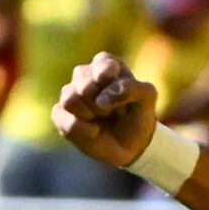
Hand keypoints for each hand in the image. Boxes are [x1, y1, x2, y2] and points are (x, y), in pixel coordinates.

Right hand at [55, 51, 163, 171]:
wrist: (131, 145)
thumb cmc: (138, 115)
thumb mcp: (148, 98)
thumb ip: (132, 88)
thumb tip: (101, 99)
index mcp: (106, 65)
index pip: (102, 63)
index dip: (111, 81)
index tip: (124, 93)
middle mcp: (85, 76)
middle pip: (83, 82)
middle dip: (103, 102)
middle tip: (114, 111)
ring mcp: (70, 94)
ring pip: (71, 99)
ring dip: (92, 114)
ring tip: (103, 118)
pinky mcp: (60, 115)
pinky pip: (66, 121)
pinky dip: (85, 130)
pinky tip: (94, 131)